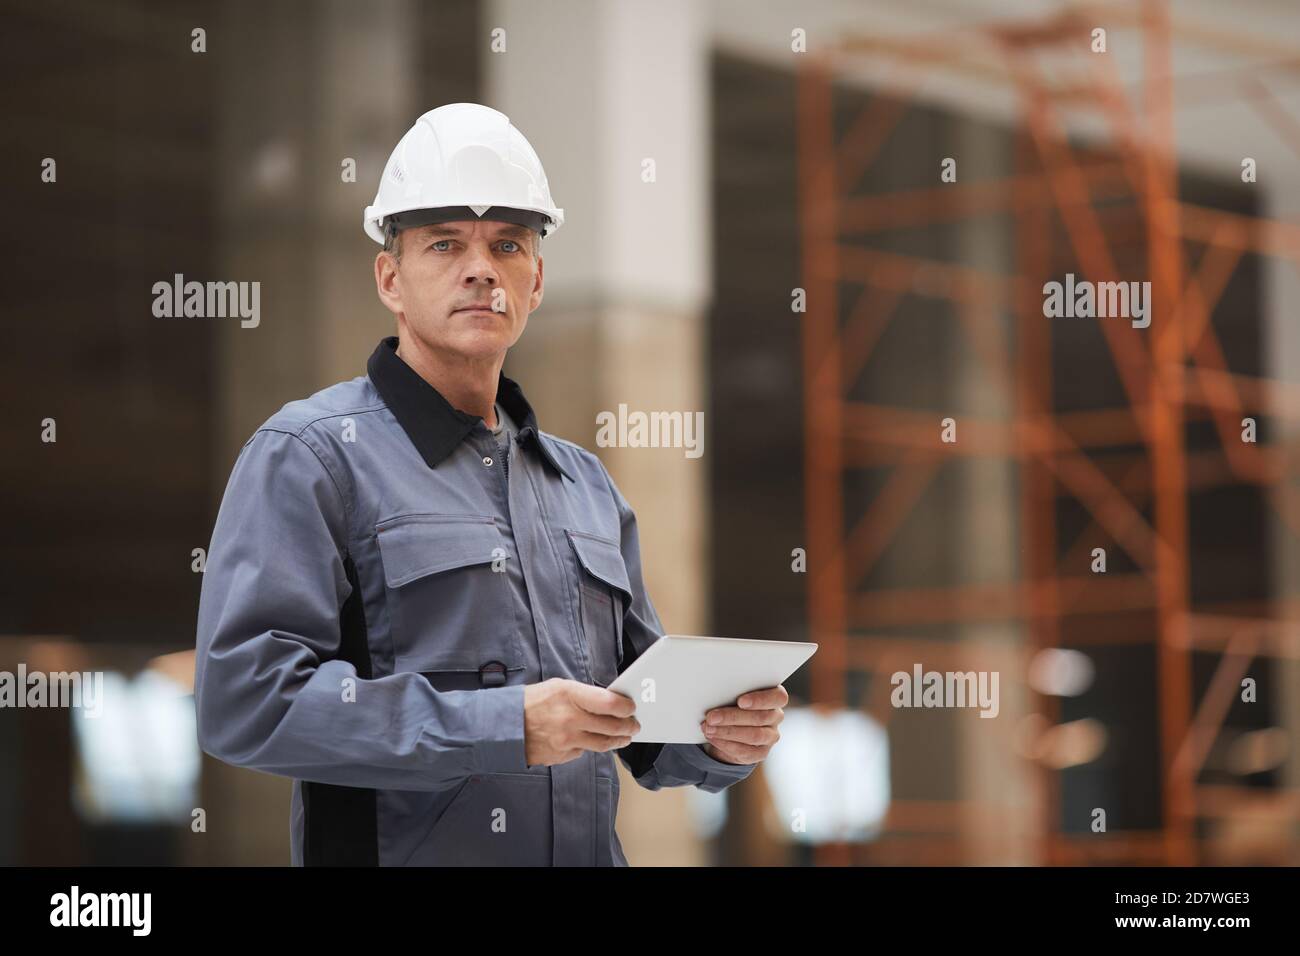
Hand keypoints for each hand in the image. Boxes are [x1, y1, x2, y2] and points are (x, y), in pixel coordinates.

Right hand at [523, 678, 640, 766]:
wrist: (504, 725)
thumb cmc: (532, 702)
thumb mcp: (559, 687)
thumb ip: (585, 695)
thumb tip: (610, 703)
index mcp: (570, 695)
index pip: (610, 704)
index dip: (626, 707)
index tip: (631, 708)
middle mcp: (570, 719)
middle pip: (612, 727)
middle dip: (628, 727)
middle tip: (634, 726)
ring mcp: (566, 740)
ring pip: (602, 744)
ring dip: (617, 741)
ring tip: (623, 737)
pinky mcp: (561, 756)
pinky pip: (583, 752)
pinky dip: (589, 746)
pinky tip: (590, 740)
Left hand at [700, 684, 786, 764]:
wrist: (732, 727)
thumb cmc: (733, 703)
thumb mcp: (734, 694)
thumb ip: (732, 692)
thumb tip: (714, 693)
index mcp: (774, 696)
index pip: (778, 697)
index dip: (760, 700)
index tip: (741, 701)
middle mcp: (776, 716)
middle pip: (760, 717)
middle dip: (733, 717)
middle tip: (712, 717)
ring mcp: (771, 736)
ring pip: (754, 735)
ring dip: (727, 732)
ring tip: (709, 728)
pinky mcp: (761, 752)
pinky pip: (746, 751)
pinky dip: (726, 744)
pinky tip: (713, 738)